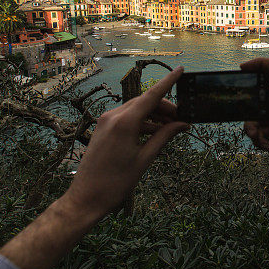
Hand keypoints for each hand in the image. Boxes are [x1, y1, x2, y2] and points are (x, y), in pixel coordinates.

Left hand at [62, 66, 188, 220]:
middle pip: (145, 102)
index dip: (168, 82)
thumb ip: (164, 137)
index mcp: (124, 122)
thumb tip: (182, 124)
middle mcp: (113, 116)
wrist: (86, 198)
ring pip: (136, 110)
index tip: (180, 70)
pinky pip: (126, 118)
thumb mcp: (144, 159)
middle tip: (182, 119)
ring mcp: (106, 121)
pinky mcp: (103, 128)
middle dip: (165, 107)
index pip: (151, 95)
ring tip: (171, 127)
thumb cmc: (115, 183)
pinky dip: (142, 122)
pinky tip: (154, 132)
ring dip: (154, 115)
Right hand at [240, 58, 268, 190]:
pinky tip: (265, 147)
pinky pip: (256, 127)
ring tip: (258, 138)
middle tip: (242, 109)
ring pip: (255, 111)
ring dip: (251, 125)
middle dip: (249, 102)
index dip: (261, 64)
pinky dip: (256, 137)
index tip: (242, 68)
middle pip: (261, 91)